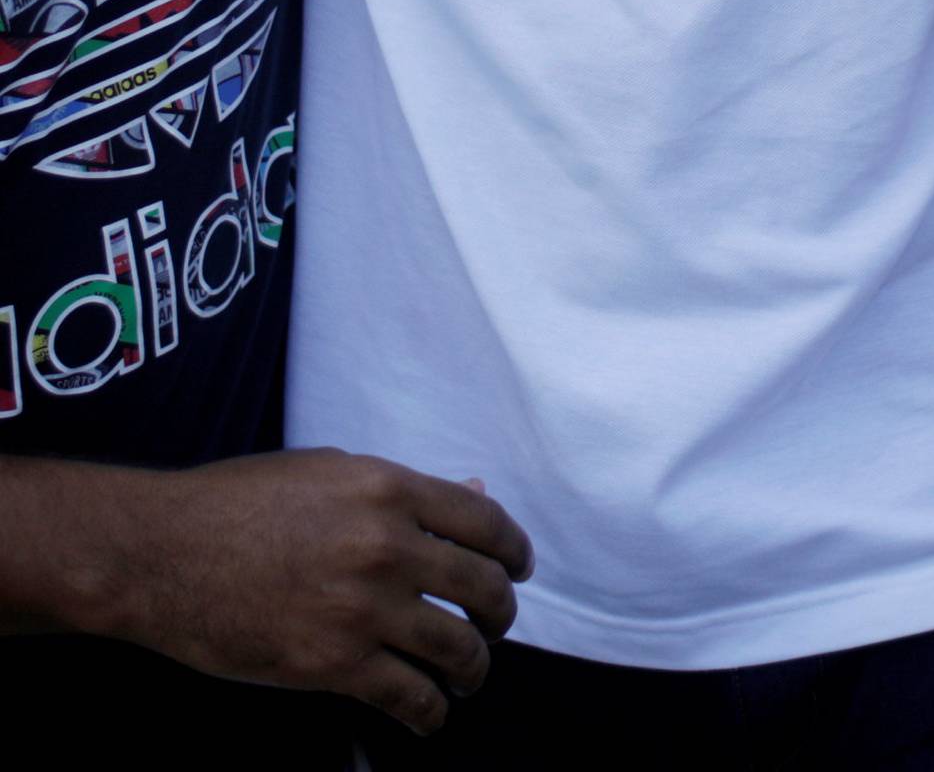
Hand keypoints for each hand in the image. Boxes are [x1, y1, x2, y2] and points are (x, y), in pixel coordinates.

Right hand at [110, 448, 532, 734]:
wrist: (162, 554)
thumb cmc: (240, 502)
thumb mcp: (330, 471)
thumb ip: (404, 489)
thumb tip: (475, 493)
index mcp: (390, 488)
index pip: (486, 523)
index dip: (514, 551)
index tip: (519, 568)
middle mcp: (388, 546)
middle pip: (482, 588)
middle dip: (500, 615)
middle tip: (494, 626)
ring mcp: (363, 608)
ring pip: (458, 649)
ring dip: (474, 669)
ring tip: (469, 674)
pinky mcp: (334, 665)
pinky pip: (410, 697)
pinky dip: (430, 712)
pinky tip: (429, 714)